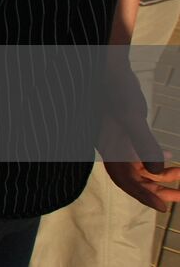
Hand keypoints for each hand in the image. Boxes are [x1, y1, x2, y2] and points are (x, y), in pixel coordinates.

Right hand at [97, 70, 179, 210]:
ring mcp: (117, 140)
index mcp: (110, 147)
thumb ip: (143, 143)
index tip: (163, 208)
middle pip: (132, 179)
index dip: (143, 196)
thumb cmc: (116, 88)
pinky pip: (139, 154)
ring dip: (159, 175)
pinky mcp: (123, 132)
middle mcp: (112, 148)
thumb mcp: (132, 116)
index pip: (124, 180)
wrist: (105, 67)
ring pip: (137, 167)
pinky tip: (170, 152)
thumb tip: (157, 170)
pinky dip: (155, 159)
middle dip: (156, 190)